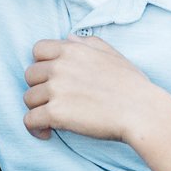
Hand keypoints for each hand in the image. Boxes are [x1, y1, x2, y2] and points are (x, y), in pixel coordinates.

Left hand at [23, 36, 170, 143]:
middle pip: (30, 75)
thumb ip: (88, 43)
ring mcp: (56, 89)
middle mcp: (60, 66)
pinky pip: (29, 120)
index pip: (38, 49)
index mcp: (73, 50)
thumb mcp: (113, 54)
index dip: (42, 64)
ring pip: (28, 98)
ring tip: (52, 118)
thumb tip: (69, 36)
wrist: (142, 112)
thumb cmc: (133, 86)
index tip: (51, 78)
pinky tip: (46, 133)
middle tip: (54, 100)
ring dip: (39, 109)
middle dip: (39, 87)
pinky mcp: (55, 113)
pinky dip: (35, 129)